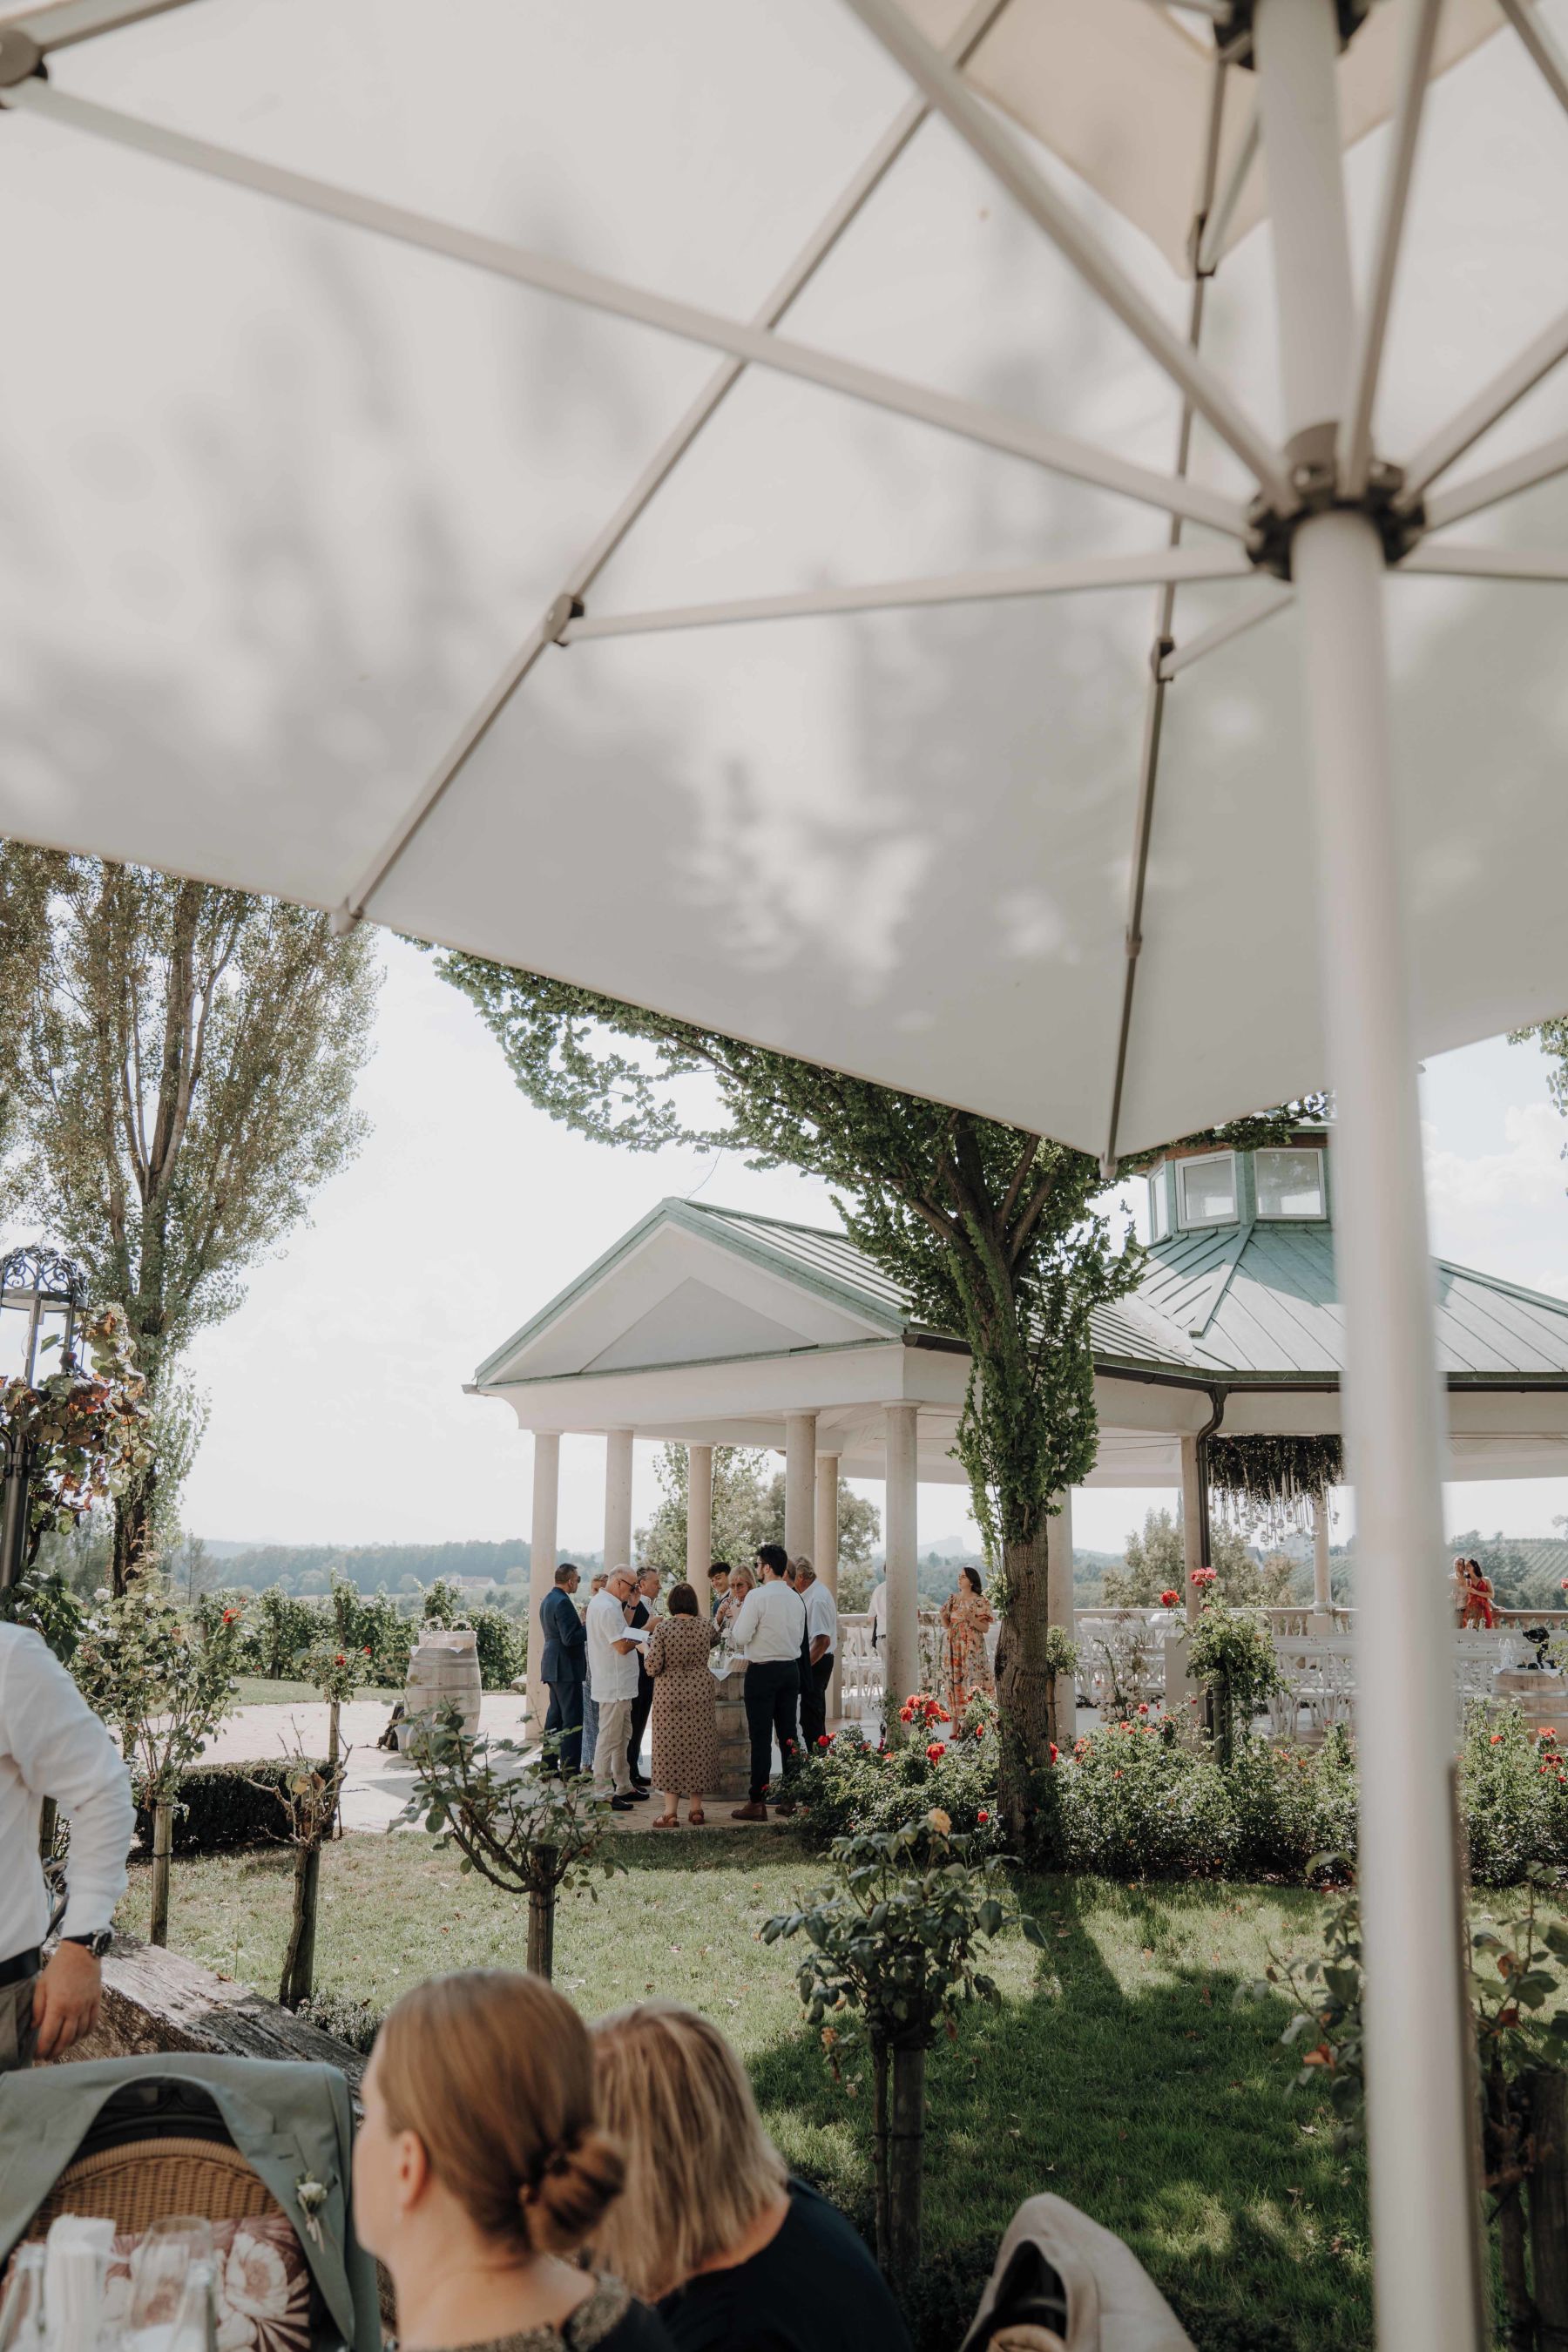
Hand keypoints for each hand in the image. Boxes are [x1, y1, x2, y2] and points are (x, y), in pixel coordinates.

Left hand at [32, 1940, 102, 2059]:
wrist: (82, 1951)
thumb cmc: (59, 1967)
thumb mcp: (41, 1985)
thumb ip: (37, 2008)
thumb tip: (35, 2027)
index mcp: (58, 2005)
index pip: (49, 2036)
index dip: (42, 2049)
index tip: (37, 2055)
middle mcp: (74, 2009)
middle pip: (65, 2040)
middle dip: (55, 2052)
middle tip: (48, 2057)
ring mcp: (87, 2006)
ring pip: (79, 2035)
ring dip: (69, 2045)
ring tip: (61, 2048)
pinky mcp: (96, 2002)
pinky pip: (92, 2024)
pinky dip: (85, 2034)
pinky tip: (78, 2036)